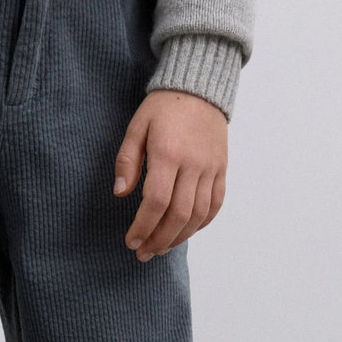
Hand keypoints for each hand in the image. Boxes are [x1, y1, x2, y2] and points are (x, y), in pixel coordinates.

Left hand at [113, 89, 226, 260]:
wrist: (200, 88)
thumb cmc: (163, 108)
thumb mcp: (136, 127)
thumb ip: (127, 161)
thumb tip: (120, 194)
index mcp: (168, 153)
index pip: (156, 202)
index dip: (143, 227)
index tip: (131, 241)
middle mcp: (193, 164)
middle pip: (178, 215)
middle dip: (159, 240)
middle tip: (143, 253)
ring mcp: (211, 168)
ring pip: (198, 215)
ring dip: (179, 237)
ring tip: (161, 247)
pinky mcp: (221, 169)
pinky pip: (215, 204)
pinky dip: (201, 223)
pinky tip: (185, 232)